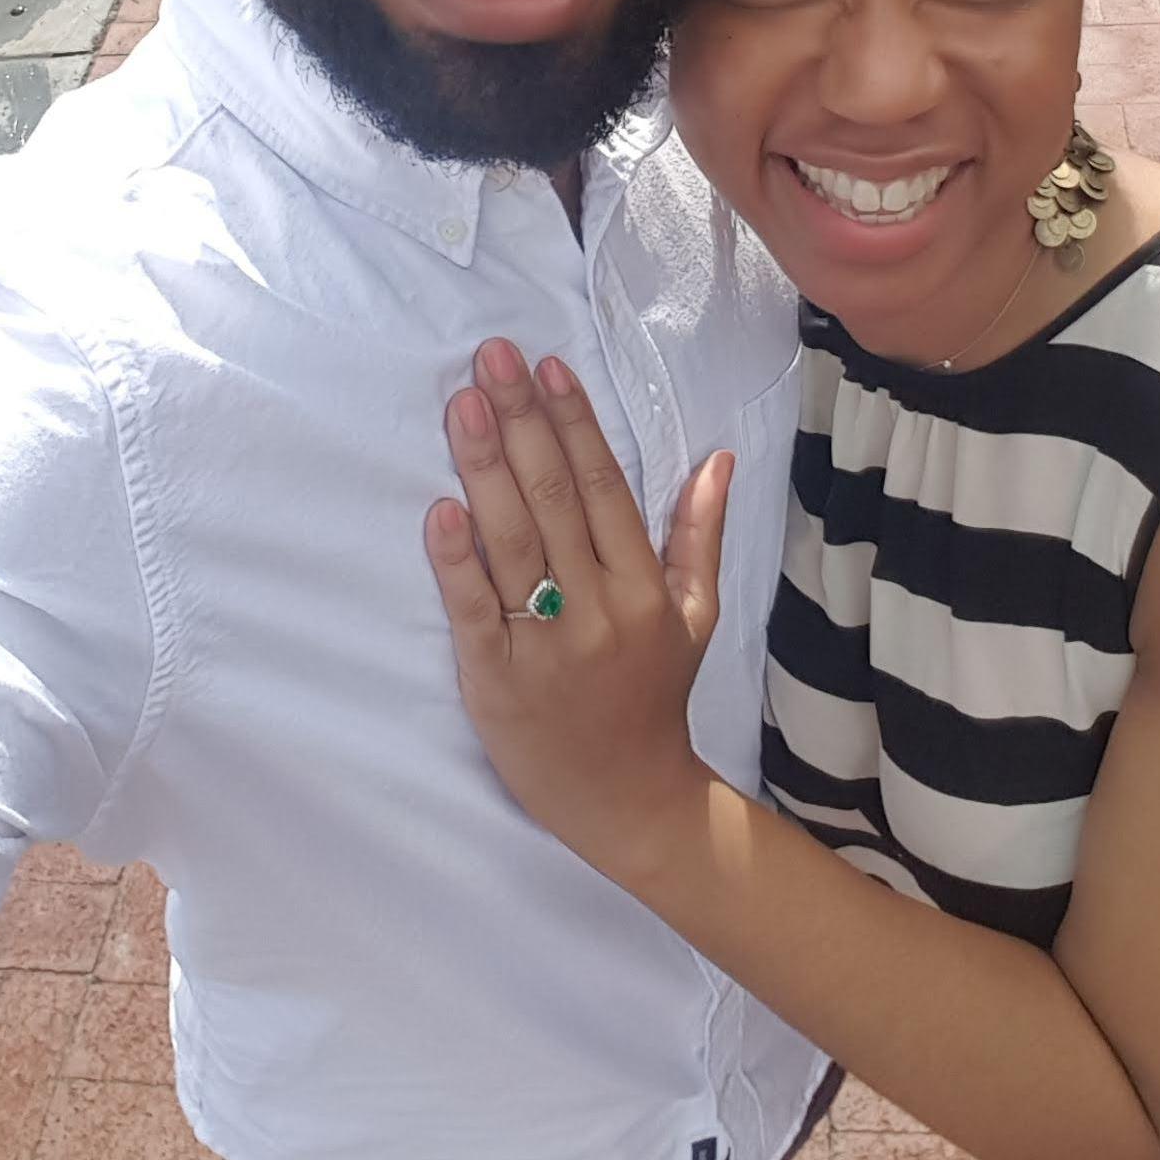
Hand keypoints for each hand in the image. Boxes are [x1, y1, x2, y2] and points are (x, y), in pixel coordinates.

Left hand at [424, 338, 729, 878]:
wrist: (627, 801)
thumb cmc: (655, 694)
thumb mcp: (695, 613)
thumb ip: (699, 533)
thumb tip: (718, 458)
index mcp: (644, 588)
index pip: (605, 488)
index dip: (574, 423)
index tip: (547, 367)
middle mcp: (598, 610)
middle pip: (555, 500)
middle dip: (522, 422)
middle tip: (492, 358)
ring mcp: (545, 647)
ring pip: (512, 544)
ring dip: (486, 469)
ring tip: (464, 405)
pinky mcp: (496, 682)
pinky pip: (475, 613)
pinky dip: (457, 562)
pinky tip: (441, 509)